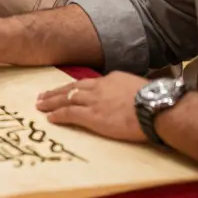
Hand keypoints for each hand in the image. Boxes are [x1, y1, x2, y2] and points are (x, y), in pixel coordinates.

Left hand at [35, 72, 149, 142]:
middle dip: (57, 92)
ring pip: (67, 98)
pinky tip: (50, 117)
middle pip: (73, 87)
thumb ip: (129, 92)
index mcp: (112, 79)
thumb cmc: (156, 101)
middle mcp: (99, 87)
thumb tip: (132, 99)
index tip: (68, 90)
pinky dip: (58, 115)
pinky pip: (69, 114)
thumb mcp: (141, 88)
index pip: (89, 83)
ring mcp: (94, 101)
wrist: (156, 107)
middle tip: (43, 95)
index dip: (76, 88)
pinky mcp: (92, 116)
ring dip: (52, 102)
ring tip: (40, 104)